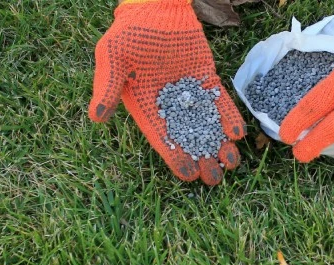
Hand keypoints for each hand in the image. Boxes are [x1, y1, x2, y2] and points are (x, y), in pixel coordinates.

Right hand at [90, 0, 244, 184]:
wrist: (156, 8)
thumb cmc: (129, 32)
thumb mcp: (113, 57)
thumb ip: (108, 86)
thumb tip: (96, 117)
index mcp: (145, 105)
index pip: (162, 137)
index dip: (176, 156)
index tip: (189, 175)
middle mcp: (169, 104)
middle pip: (188, 137)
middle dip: (202, 157)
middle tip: (215, 178)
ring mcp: (190, 93)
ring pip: (207, 124)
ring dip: (219, 144)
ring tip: (231, 163)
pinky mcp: (207, 79)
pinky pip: (220, 102)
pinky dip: (229, 118)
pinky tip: (237, 134)